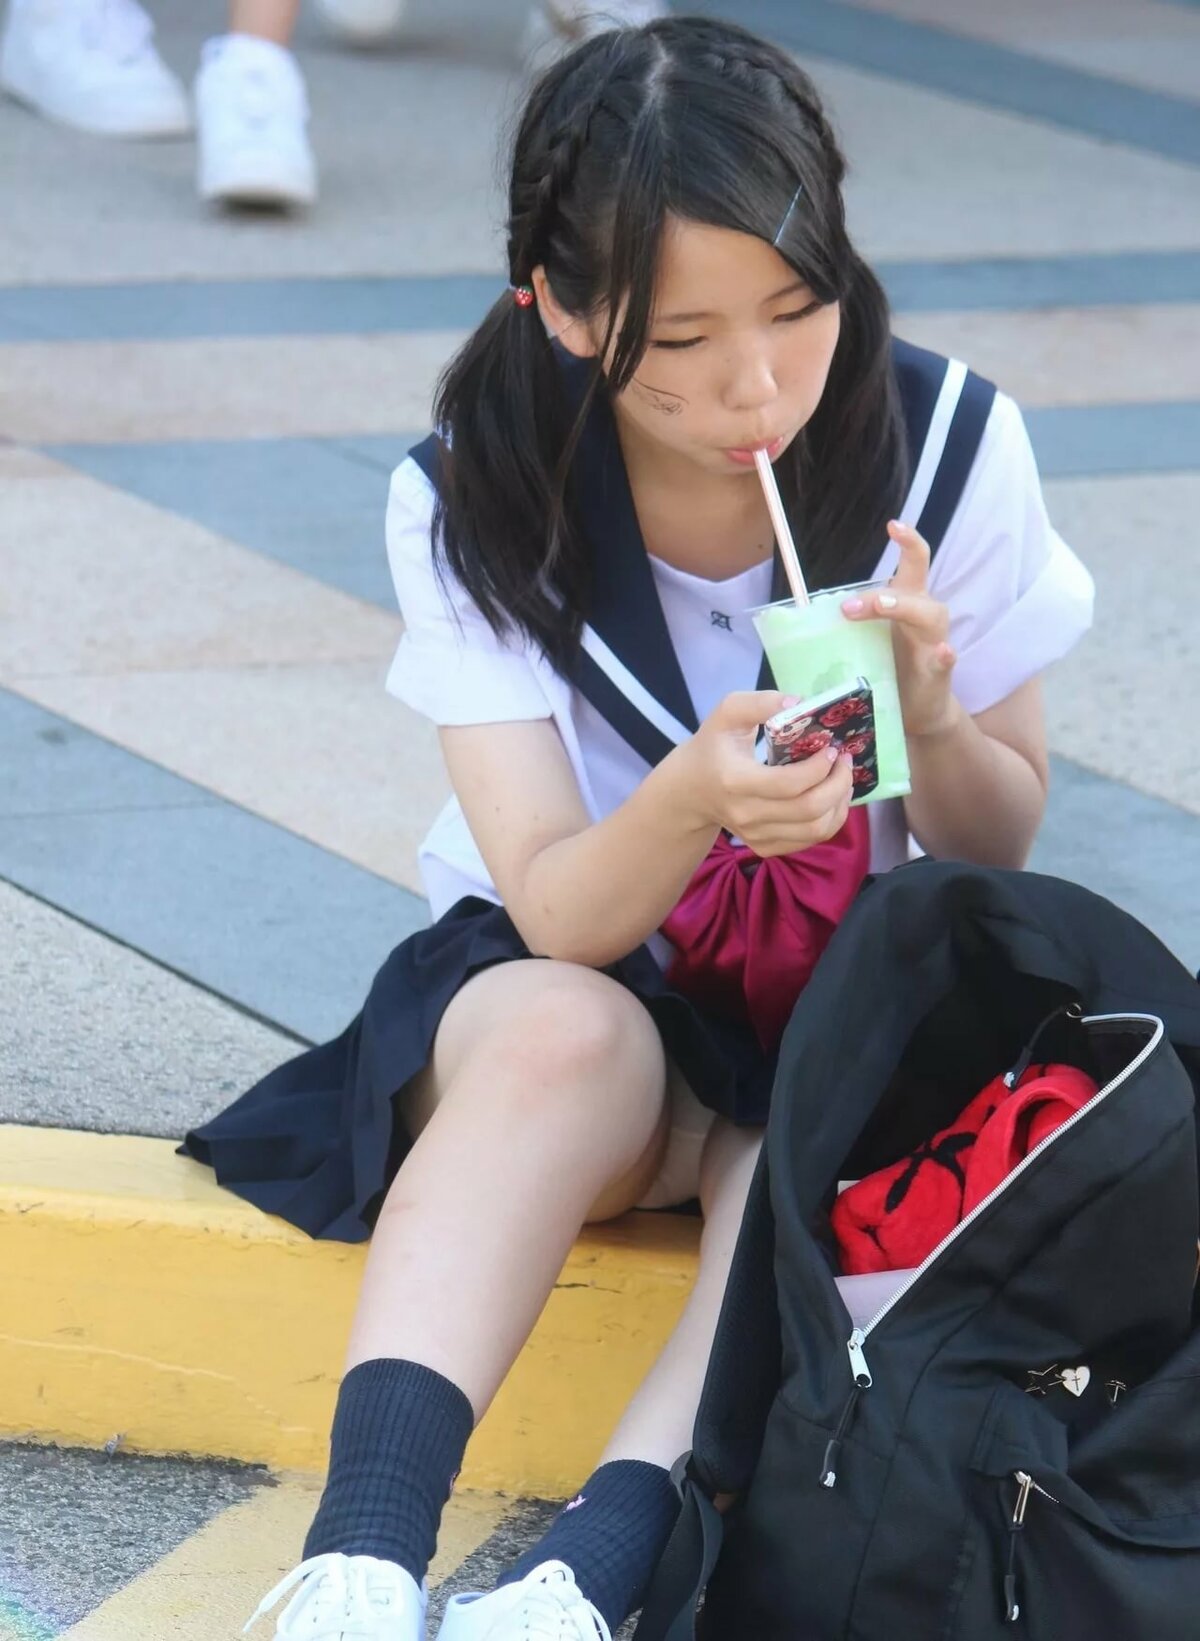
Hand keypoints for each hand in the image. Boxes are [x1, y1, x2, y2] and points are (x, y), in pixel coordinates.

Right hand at [674, 690, 853, 856]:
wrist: (690, 790)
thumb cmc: (713, 746)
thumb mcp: (727, 713)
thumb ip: (761, 703)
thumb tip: (800, 703)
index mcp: (736, 780)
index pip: (789, 784)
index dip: (820, 767)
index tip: (831, 748)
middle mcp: (746, 814)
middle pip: (809, 809)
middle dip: (838, 783)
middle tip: (844, 761)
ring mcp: (756, 835)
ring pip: (816, 830)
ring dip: (839, 803)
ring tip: (842, 779)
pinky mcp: (765, 846)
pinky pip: (810, 840)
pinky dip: (830, 820)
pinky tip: (831, 798)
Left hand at [842, 521, 958, 738]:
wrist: (917, 710)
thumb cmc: (890, 668)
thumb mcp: (866, 639)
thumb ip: (847, 622)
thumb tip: (799, 610)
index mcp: (907, 602)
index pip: (913, 563)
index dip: (907, 540)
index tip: (893, 525)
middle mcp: (923, 616)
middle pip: (917, 585)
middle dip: (885, 588)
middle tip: (849, 606)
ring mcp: (933, 642)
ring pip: (929, 615)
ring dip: (904, 609)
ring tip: (882, 607)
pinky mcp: (939, 672)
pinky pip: (945, 659)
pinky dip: (943, 654)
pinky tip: (942, 651)